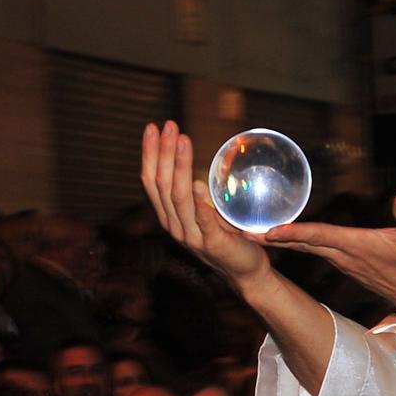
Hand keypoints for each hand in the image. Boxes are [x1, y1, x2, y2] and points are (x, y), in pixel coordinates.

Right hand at [139, 121, 271, 289]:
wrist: (245, 270)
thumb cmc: (225, 235)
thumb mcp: (203, 212)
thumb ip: (194, 194)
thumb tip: (191, 163)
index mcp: (169, 216)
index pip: (152, 181)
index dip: (150, 153)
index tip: (153, 127)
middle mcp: (174, 226)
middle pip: (162, 185)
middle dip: (163, 152)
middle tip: (168, 125)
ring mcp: (192, 236)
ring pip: (179, 197)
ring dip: (180, 166)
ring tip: (183, 141)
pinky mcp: (213, 244)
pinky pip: (204, 221)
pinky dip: (200, 203)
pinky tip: (198, 184)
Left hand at [262, 191, 395, 316]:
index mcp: (354, 246)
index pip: (318, 236)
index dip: (294, 233)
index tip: (270, 231)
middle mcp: (341, 254)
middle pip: (301, 243)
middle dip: (272, 237)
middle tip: (243, 231)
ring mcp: (339, 260)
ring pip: (304, 247)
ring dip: (279, 240)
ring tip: (252, 231)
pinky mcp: (342, 261)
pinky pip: (311, 250)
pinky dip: (293, 242)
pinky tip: (279, 236)